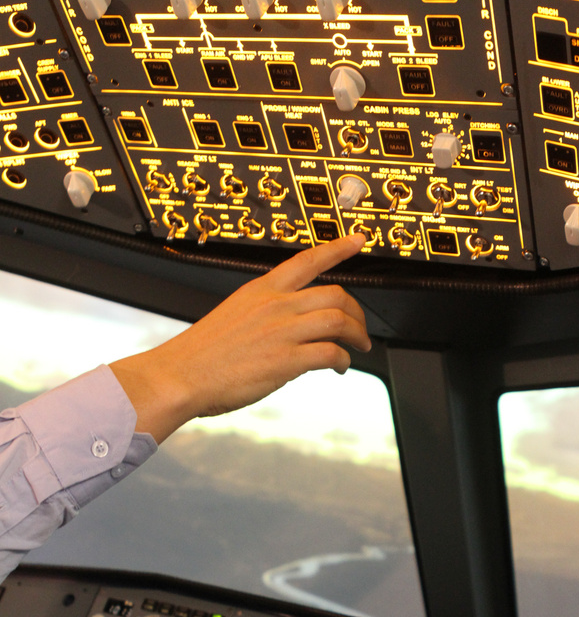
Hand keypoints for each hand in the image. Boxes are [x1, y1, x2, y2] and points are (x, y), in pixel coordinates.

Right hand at [110, 233, 370, 442]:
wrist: (179, 375)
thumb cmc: (202, 354)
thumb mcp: (234, 315)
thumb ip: (264, 313)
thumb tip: (289, 324)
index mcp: (261, 290)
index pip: (307, 260)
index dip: (338, 249)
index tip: (358, 240)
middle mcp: (274, 305)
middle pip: (334, 294)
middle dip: (357, 312)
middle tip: (361, 328)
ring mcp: (281, 332)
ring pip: (338, 320)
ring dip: (357, 334)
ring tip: (359, 347)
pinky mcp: (285, 360)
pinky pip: (330, 353)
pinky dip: (344, 360)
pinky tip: (341, 367)